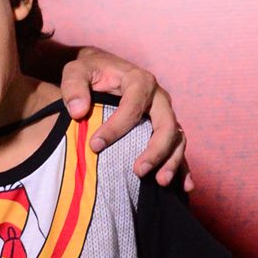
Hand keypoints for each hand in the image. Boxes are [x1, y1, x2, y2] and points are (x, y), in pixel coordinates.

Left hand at [59, 48, 190, 188]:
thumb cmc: (90, 72)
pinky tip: (184, 186)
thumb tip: (78, 111)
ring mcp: (165, 114)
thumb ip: (73, 87)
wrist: (103, 70)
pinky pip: (178, 148)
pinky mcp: (166, 128)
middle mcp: (158, 97)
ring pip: (177, 138)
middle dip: (156, 150)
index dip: (116, 127)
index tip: (95, 145)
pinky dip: (183, 167)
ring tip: (160, 182)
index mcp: (139, 81)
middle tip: (138, 171)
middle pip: (166, 124)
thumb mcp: (76, 71)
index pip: (133, 106)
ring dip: (172, 161)